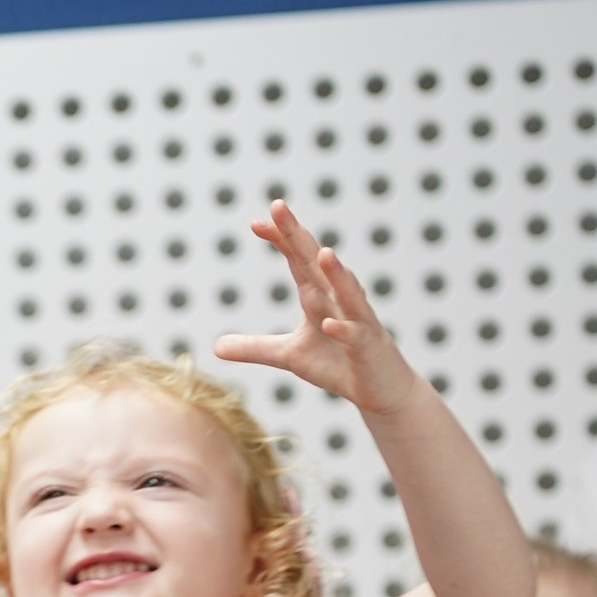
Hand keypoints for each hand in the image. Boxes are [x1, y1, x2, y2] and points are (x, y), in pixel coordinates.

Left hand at [216, 204, 409, 416]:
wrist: (381, 389)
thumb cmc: (338, 365)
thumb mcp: (290, 356)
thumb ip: (255, 347)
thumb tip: (215, 347)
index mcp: (319, 296)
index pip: (297, 260)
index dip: (280, 239)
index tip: (255, 222)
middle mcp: (339, 300)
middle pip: (317, 264)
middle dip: (298, 237)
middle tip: (279, 208)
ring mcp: (358, 322)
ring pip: (347, 294)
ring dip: (336, 274)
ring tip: (324, 254)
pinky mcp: (368, 348)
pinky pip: (355, 336)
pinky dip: (342, 329)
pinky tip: (329, 324)